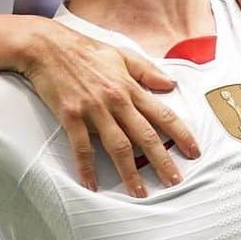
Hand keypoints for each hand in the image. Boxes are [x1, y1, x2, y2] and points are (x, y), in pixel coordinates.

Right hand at [16, 17, 199, 195]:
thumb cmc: (83, 49)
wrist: (46, 46)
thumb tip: (171, 84)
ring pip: (117, 146)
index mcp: (129, 86)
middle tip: (175, 182)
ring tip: (139, 193)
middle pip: (145, 136)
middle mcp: (115, 99)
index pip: (162, 113)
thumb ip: (147, 70)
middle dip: (162, 161)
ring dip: (130, 172)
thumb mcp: (120, 54)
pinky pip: (82, 147)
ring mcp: (93, 109)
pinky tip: (91, 184)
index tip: (194, 151)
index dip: (181, 134)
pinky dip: (87, 167)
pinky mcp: (71, 116)